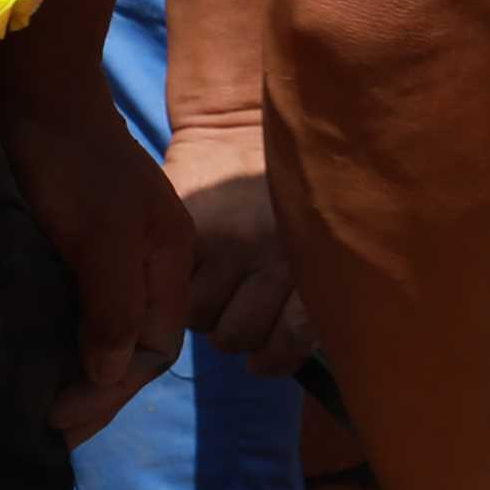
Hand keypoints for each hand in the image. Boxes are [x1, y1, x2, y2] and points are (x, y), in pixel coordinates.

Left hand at [0, 79, 190, 443]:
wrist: (42, 98)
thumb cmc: (76, 167)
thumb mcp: (102, 237)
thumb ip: (116, 304)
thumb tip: (114, 373)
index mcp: (171, 260)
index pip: (156, 347)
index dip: (113, 389)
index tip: (60, 418)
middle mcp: (153, 261)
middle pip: (138, 343)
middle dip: (99, 390)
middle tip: (49, 427)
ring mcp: (119, 250)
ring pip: (113, 328)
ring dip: (84, 369)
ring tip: (43, 403)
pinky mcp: (84, 243)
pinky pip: (87, 306)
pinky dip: (68, 340)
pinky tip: (42, 355)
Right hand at [161, 116, 314, 377]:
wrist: (240, 130)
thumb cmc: (289, 195)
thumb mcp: (318, 240)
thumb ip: (309, 298)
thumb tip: (282, 357)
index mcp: (313, 260)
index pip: (293, 338)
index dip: (278, 357)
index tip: (266, 359)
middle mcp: (272, 255)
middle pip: (237, 338)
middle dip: (236, 332)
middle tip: (238, 306)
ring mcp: (227, 244)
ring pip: (200, 320)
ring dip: (204, 311)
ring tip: (214, 281)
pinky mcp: (186, 234)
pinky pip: (171, 291)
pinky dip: (176, 288)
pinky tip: (191, 267)